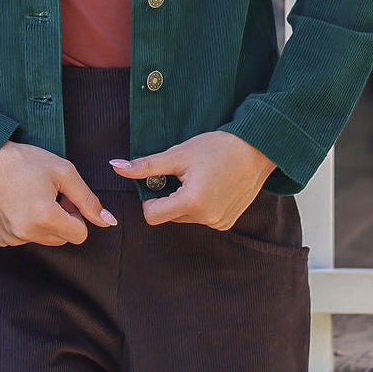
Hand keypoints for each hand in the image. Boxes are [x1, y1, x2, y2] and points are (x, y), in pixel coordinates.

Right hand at [0, 140, 117, 246]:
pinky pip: (23, 238)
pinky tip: (15, 203)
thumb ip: (88, 199)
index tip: (64, 196)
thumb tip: (108, 221)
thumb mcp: (62, 171)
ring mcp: (11, 239)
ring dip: (43, 222)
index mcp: (46, 218)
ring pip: (43, 239)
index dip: (76, 213)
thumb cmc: (23, 161)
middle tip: (48, 193)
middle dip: (61, 219)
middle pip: (62, 238)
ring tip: (29, 196)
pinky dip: (24, 224)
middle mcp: (27, 234)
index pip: (80, 234)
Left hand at [110, 131, 275, 229]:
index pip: (151, 215)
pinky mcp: (227, 222)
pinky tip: (211, 185)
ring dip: (184, 200)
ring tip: (199, 177)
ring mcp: (218, 223)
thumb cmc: (217, 147)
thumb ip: (146, 165)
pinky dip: (200, 204)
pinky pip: (201, 218)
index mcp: (192, 203)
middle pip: (168, 215)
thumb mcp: (178, 154)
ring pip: (184, 216)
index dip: (149, 197)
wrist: (257, 150)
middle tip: (181, 173)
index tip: (160, 179)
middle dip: (168, 196)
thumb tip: (115, 167)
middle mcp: (206, 219)